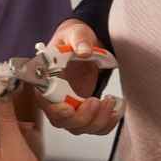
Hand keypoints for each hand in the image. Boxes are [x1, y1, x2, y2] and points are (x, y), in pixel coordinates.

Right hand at [39, 20, 120, 135]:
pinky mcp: (85, 112)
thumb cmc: (75, 39)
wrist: (86, 45)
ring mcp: (70, 108)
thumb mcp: (76, 32)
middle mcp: (54, 98)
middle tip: (97, 101)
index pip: (45, 102)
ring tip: (110, 102)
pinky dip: (107, 123)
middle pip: (62, 121)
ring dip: (97, 121)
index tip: (69, 107)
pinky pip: (94, 127)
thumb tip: (84, 50)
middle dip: (82, 117)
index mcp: (45, 80)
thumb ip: (79, 39)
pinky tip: (115, 109)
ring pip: (79, 127)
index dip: (55, 110)